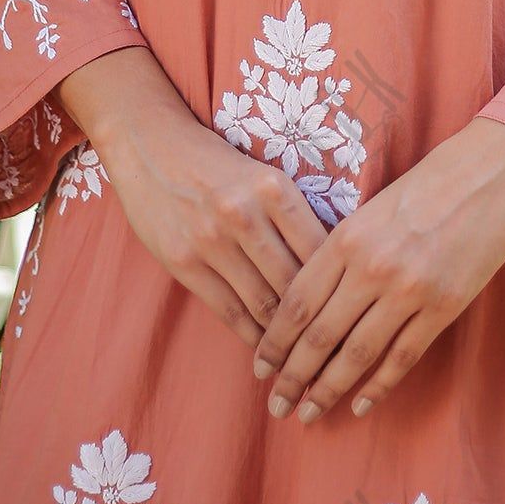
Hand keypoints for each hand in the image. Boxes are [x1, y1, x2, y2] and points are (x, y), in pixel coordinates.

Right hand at [58, 46, 331, 347]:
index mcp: (274, 188)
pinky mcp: (183, 261)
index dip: (340, 287)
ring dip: (285, 336)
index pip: (320, 250)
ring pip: (263, 303)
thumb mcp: (262, 175)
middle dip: (317, 321)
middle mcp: (245, 214)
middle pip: (295, 283)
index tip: (354, 313)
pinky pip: (228, 310)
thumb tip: (332, 267)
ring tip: (304, 358)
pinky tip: (265, 348)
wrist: (150, 145)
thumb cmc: (216, 163)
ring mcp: (211, 240)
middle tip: (337, 348)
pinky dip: (251, 334)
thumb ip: (292, 215)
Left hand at [251, 116, 504, 424]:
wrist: (489, 173)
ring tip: (308, 413)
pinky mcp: (444, 306)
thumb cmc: (427, 185)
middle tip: (276, 406)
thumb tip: (312, 301)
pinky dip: (378, 385)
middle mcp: (371, 268)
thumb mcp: (371, 209)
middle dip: (293, 376)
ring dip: (328, 389)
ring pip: (357, 353)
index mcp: (346, 238)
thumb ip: (342, 251)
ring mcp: (408, 290)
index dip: (275, 341)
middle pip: (320, 335)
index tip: (260, 368)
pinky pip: (403, 356)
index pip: (297, 302)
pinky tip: (360, 404)